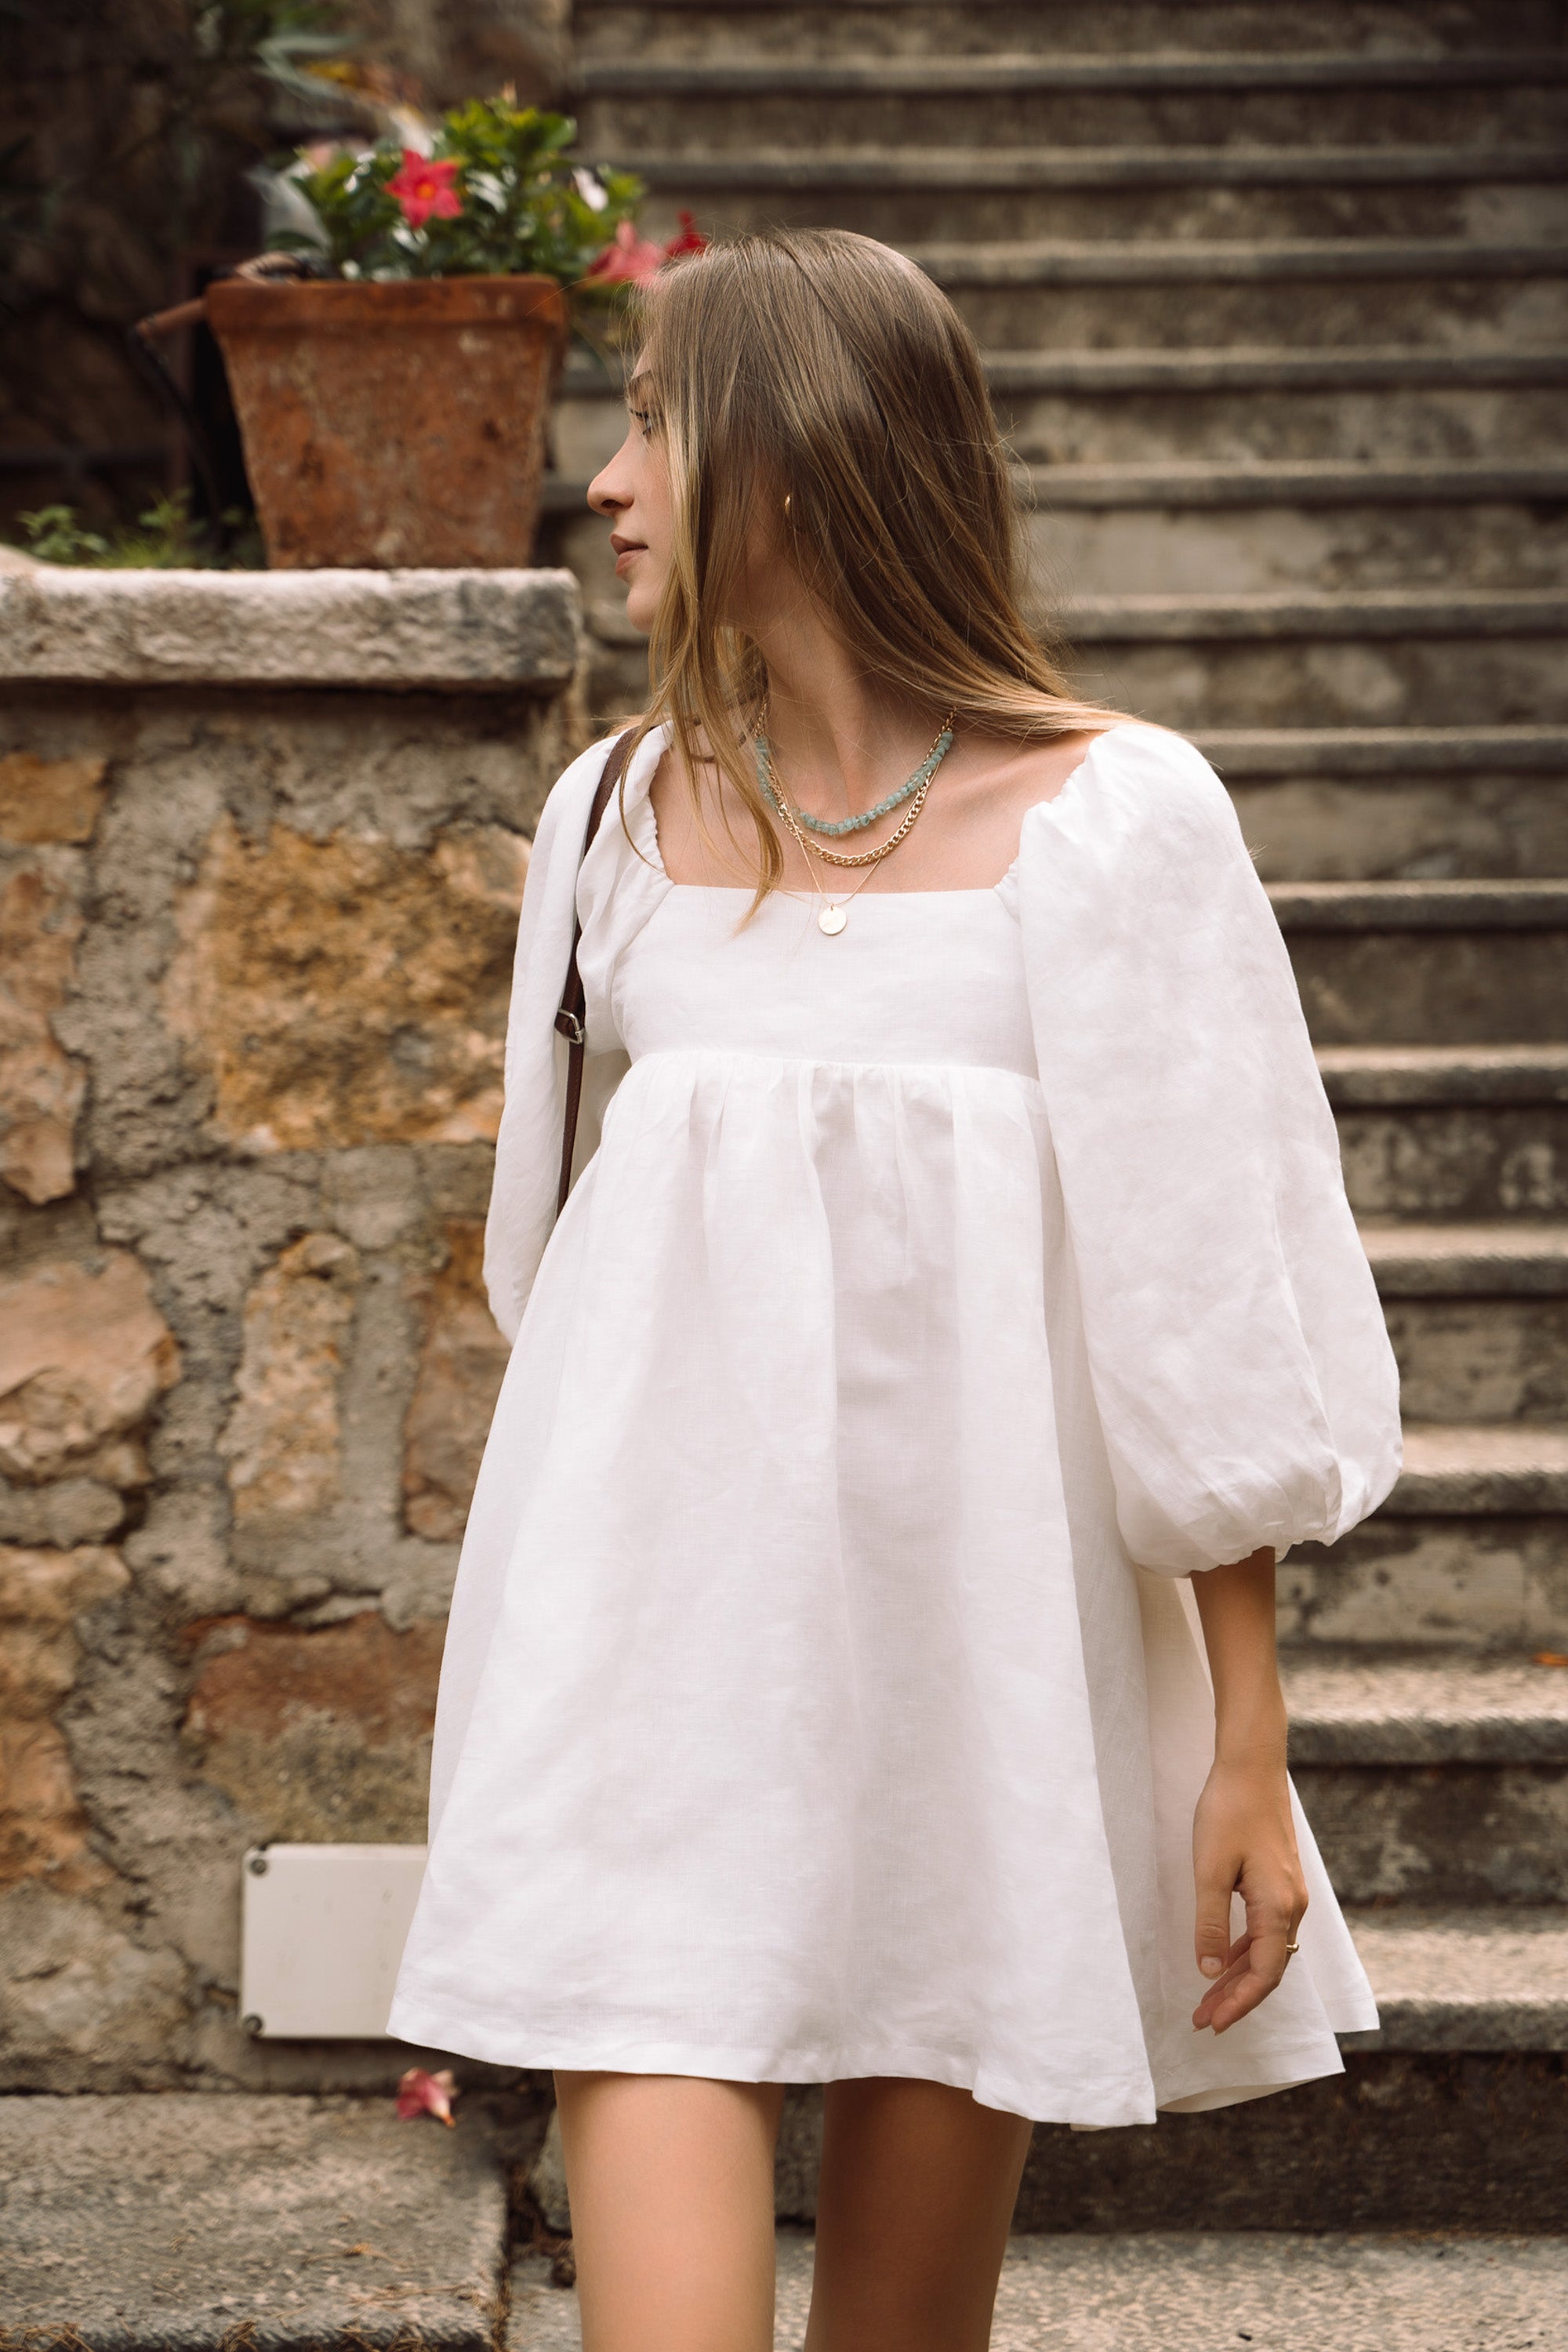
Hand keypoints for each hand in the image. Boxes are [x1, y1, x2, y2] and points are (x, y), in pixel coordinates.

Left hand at [1190, 1753, 1307, 2034]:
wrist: (1252, 1765)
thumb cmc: (1228, 1811)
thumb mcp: (1210, 1870)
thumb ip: (1211, 1923)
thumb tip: (1209, 1972)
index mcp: (1278, 1908)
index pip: (1263, 1975)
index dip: (1238, 2004)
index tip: (1211, 2024)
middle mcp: (1292, 1906)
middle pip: (1267, 1969)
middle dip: (1236, 1998)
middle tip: (1202, 2020)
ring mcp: (1289, 1894)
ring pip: (1267, 1950)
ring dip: (1238, 1976)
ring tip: (1208, 1998)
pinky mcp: (1280, 1882)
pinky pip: (1266, 1930)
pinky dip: (1245, 1950)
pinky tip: (1223, 1960)